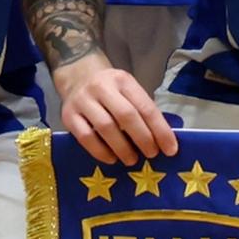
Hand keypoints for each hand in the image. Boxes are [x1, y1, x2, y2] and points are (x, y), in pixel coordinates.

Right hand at [53, 57, 175, 164]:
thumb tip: (162, 141)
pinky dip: (100, 151)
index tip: (170, 149)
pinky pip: (86, 137)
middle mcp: (102, 87)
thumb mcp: (128, 91)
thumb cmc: (111, 90)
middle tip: (152, 154)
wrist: (77, 78)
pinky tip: (111, 159)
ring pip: (105, 127)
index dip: (160, 130)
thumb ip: (142, 111)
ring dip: (122, 148)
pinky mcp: (68, 116)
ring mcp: (83, 101)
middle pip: (126, 116)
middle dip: (143, 138)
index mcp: (123, 81)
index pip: (145, 107)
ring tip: (132, 160)